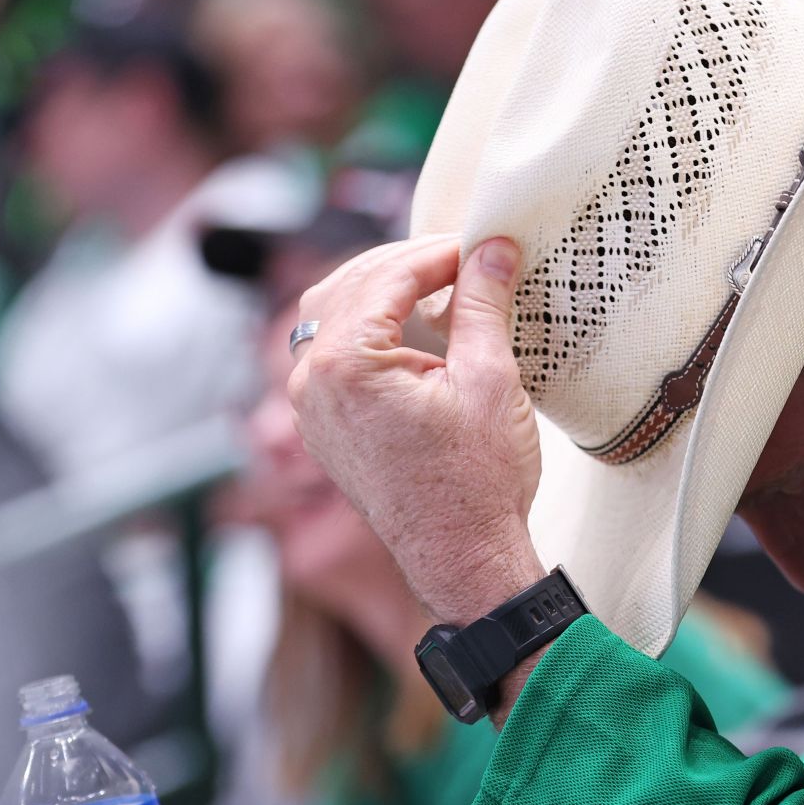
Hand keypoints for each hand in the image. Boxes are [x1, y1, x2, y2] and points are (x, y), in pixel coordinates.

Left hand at [288, 235, 544, 627]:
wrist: (463, 559)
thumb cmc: (477, 483)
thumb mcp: (491, 378)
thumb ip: (483, 303)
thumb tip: (492, 249)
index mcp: (344, 363)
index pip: (388, 275)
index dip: (440, 252)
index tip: (482, 245)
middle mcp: (311, 382)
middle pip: (350, 286)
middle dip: (407, 265)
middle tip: (465, 259)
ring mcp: (311, 408)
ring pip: (333, 317)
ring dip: (383, 294)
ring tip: (441, 288)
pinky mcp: (324, 429)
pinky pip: (333, 357)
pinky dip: (369, 332)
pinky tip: (414, 333)